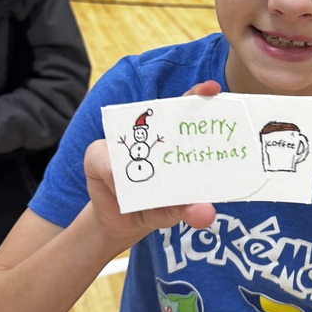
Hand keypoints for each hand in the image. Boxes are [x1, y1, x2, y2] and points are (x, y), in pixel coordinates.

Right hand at [83, 80, 220, 249]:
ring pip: (132, 138)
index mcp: (174, 140)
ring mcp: (122, 142)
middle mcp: (148, 134)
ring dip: (143, 155)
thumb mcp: (173, 210)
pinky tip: (122, 194)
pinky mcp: (97, 155)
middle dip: (182, 102)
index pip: (188, 111)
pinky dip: (116, 181)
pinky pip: (107, 165)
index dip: (199, 95)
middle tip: (201, 98)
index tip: (213, 88)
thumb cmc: (155, 205)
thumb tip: (205, 214)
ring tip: (151, 179)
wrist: (121, 223)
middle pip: (164, 111)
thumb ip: (188, 209)